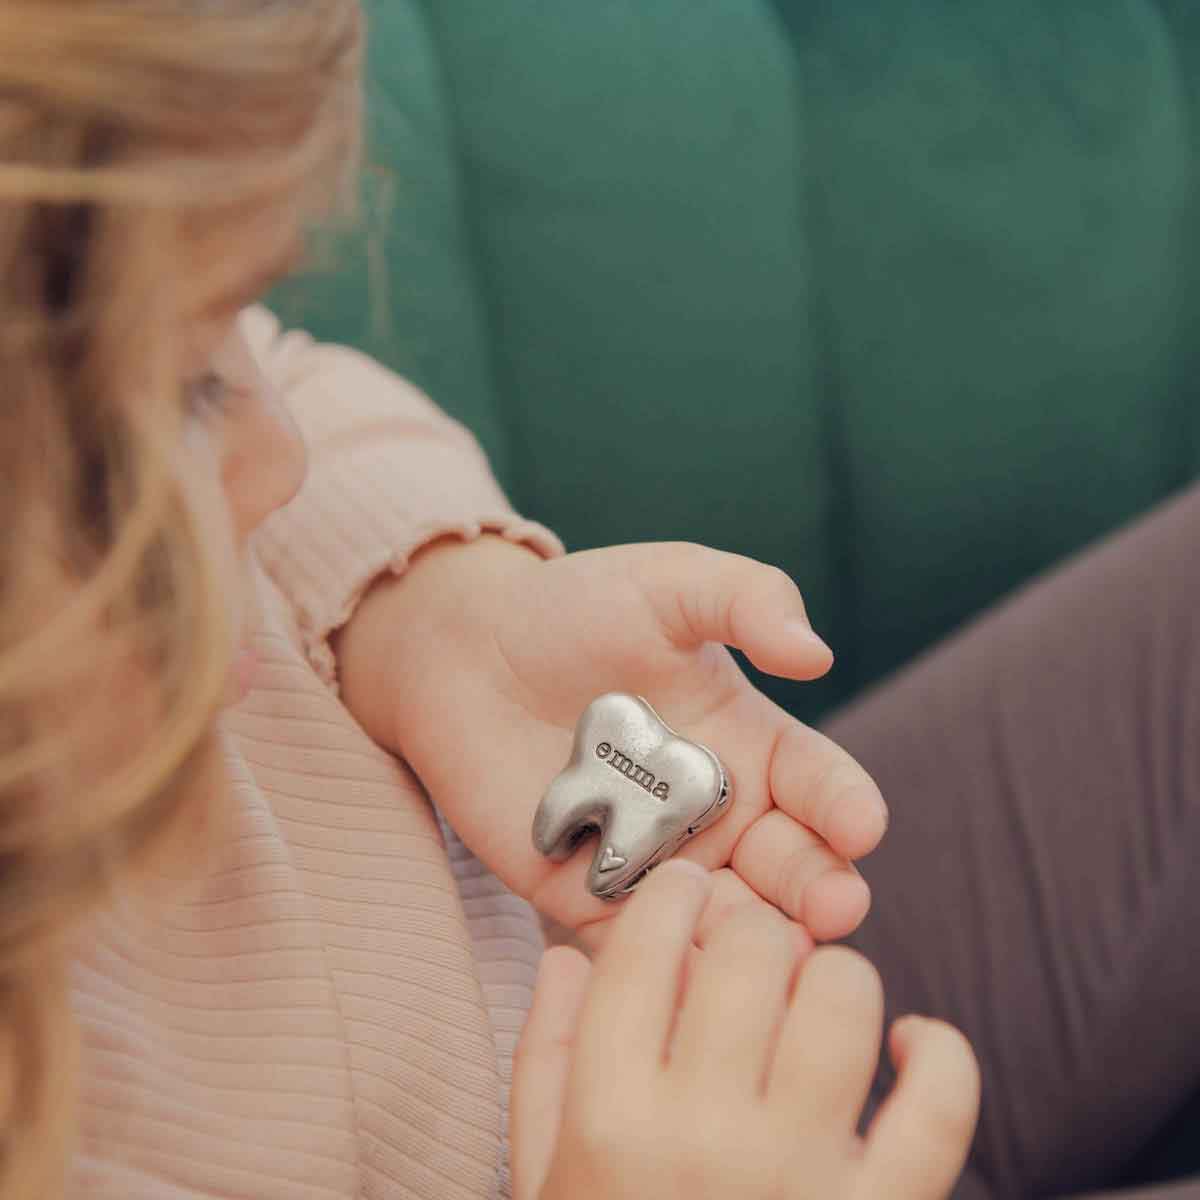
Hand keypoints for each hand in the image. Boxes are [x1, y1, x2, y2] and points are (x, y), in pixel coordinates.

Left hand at [336, 535, 887, 950]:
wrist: (465, 650)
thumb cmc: (574, 607)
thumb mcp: (668, 583)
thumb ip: (748, 599)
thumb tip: (816, 652)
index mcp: (751, 744)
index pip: (821, 785)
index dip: (846, 804)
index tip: (862, 823)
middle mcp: (718, 813)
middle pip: (790, 866)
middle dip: (819, 888)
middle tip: (834, 907)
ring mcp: (658, 862)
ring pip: (723, 920)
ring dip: (750, 940)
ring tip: (766, 950)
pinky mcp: (590, 900)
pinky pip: (636, 947)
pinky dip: (659, 964)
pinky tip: (675, 970)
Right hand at [511, 859, 979, 1199]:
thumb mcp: (542, 1176)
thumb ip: (543, 1061)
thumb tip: (564, 957)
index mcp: (609, 1122)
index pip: (642, 950)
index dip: (669, 895)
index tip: (684, 888)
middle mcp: (704, 1138)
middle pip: (748, 952)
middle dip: (749, 927)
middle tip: (747, 946)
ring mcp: (801, 1179)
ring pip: (842, 997)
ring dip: (831, 975)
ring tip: (811, 996)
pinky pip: (940, 1101)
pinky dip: (938, 1053)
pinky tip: (907, 1045)